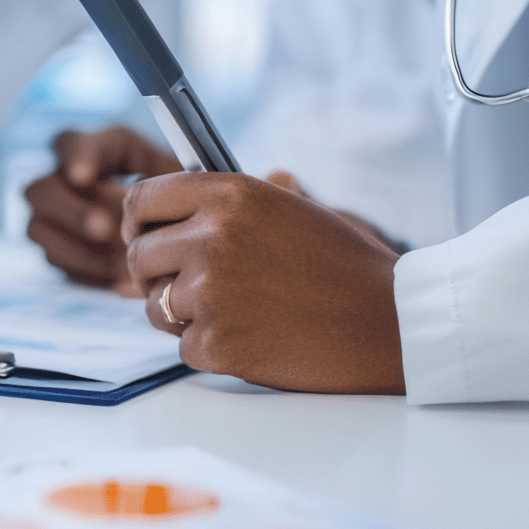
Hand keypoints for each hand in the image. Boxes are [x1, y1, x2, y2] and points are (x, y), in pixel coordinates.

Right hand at [23, 126, 180, 294]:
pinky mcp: (57, 251)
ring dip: (80, 247)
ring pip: (38, 230)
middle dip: (70, 212)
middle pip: (38, 190)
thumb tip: (129, 193)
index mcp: (90, 151)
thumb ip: (154, 172)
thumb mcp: (174, 176)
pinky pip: (59, 263)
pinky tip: (121, 274)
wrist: (178, 233)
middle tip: (105, 229)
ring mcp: (51, 219)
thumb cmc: (175, 196)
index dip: (71, 158)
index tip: (83, 175)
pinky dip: (89, 270)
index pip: (67, 142)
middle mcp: (60, 181)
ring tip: (124, 261)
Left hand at [123, 170, 404, 394]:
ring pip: (154, 305)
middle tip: (195, 285)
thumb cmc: (349, 267)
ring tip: (236, 312)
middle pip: (138, 255)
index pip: (142, 200)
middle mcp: (212, 237)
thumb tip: (219, 180)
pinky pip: (182, 345)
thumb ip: (246, 198)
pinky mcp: (215, 343)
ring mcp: (210, 292)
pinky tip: (253, 337)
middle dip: (158, 273)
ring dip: (182, 314)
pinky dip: (209, 348)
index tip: (145, 235)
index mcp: (231, 195)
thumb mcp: (298, 211)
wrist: (390, 326)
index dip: (139, 222)